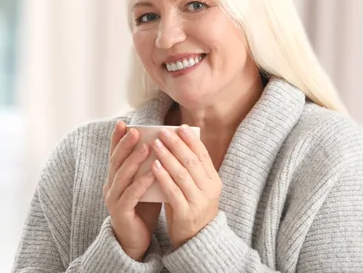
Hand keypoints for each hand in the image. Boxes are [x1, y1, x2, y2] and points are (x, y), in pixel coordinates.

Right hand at [103, 121, 161, 260]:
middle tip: (135, 130)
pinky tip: (151, 174)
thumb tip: (162, 146)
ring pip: (122, 176)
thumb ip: (148, 168)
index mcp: (115, 178)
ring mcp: (113, 199)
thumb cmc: (142, 209)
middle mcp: (110, 186)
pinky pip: (130, 195)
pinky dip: (140, 183)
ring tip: (146, 147)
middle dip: (125, 145)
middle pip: (116, 162)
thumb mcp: (145, 185)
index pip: (115, 155)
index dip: (117, 139)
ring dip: (134, 160)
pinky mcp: (120, 212)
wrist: (136, 240)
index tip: (123, 123)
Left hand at [150, 124, 221, 248]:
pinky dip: (164, 177)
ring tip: (156, 144)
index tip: (180, 127)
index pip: (203, 156)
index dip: (192, 140)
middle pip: (192, 162)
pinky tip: (154, 166)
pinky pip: (173, 192)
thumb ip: (189, 169)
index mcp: (214, 181)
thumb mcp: (196, 187)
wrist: (196, 240)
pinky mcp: (186, 214)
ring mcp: (199, 202)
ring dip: (168, 157)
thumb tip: (174, 142)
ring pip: (182, 174)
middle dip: (177, 144)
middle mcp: (209, 190)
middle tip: (163, 131)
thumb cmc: (190, 207)